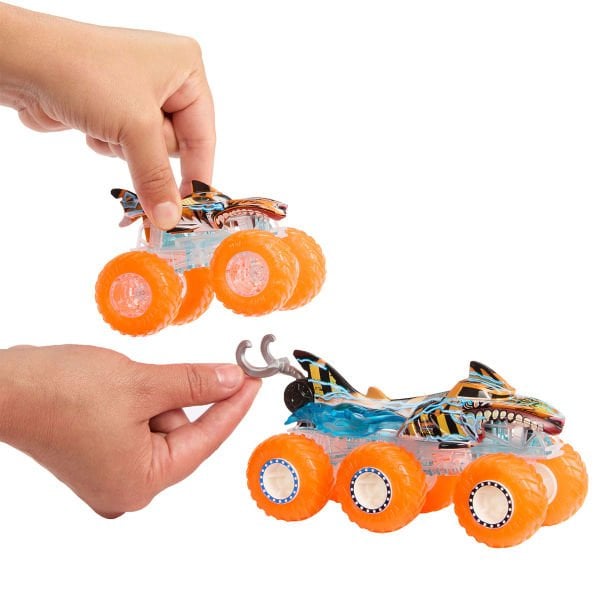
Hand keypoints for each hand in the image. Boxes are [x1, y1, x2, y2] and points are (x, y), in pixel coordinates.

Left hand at [0, 4, 214, 228]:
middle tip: (134, 151)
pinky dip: (111, 145)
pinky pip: (128, 145)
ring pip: (150, 149)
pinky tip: (93, 126)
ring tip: (106, 127)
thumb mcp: (136, 128)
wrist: (23, 62)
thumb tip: (170, 219)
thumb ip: (157, 178)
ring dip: (127, 150)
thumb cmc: (88, 75)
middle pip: (176, 144)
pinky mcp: (115, 107)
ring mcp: (140, 93)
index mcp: (186, 68)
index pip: (204, 134)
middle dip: (151, 152)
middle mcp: (168, 78)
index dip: (198, 172)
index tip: (193, 207)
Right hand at [0, 344, 258, 517]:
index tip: (254, 383)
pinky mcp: (98, 457)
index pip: (205, 439)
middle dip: (183, 398)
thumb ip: (195, 383)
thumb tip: (231, 380)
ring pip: (160, 426)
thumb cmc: (60, 392)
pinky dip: (142, 403)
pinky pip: (139, 427)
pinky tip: (120, 389)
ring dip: (157, 397)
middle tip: (186, 370)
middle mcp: (127, 487)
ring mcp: (110, 474)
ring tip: (126, 381)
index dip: (233, 407)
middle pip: (181, 434)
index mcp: (141, 480)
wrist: (4, 387)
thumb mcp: (142, 384)